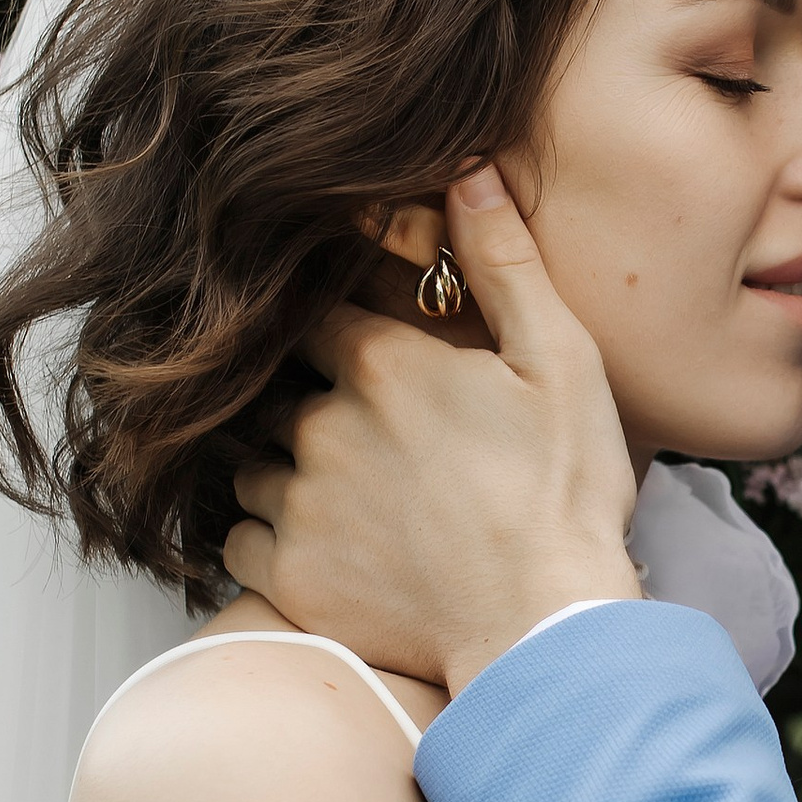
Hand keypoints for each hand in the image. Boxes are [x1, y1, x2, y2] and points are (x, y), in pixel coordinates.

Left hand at [222, 169, 641, 689]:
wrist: (545, 630)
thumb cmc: (565, 497)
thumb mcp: (562, 361)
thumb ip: (505, 262)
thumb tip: (466, 170)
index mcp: (382, 363)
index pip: (315, 313)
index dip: (332, 324)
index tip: (352, 345)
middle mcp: (321, 426)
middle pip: (277, 390)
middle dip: (303, 399)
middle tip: (356, 431)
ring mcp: (297, 504)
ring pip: (248, 464)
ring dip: (277, 469)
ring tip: (335, 491)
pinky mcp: (287, 575)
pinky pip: (236, 540)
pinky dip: (262, 537)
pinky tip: (313, 542)